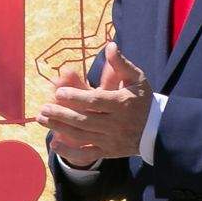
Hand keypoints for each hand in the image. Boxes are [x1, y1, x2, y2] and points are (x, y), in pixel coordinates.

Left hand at [38, 42, 152, 165]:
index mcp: (122, 104)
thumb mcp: (137, 79)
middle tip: (44, 108)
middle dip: (61, 114)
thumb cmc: (144, 100)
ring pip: (82, 136)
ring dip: (60, 128)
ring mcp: (111, 140)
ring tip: (42, 120)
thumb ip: (121, 64)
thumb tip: (110, 45)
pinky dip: (70, 153)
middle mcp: (116, 124)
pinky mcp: (109, 152)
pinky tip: (54, 144)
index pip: (95, 101)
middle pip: (84, 120)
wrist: (159, 131)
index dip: (76, 97)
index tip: (58, 93)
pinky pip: (87, 155)